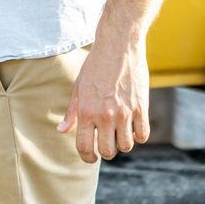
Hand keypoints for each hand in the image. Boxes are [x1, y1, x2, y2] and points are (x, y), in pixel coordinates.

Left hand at [57, 33, 149, 162]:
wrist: (119, 46)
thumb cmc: (95, 66)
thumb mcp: (79, 88)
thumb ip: (72, 112)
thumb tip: (61, 131)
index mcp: (86, 112)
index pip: (85, 147)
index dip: (87, 157)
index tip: (91, 157)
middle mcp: (105, 115)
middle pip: (108, 151)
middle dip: (106, 151)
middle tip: (106, 142)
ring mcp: (125, 113)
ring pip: (126, 146)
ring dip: (122, 143)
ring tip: (120, 133)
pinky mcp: (141, 108)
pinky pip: (143, 135)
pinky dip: (138, 135)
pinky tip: (133, 127)